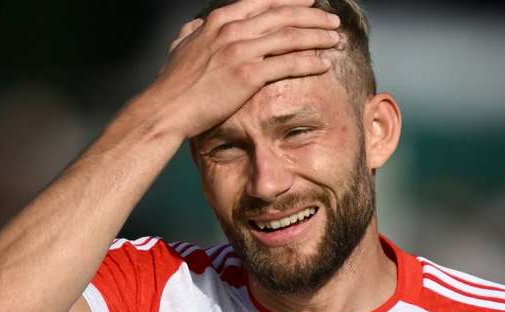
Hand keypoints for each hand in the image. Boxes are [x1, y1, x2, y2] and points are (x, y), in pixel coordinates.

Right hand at [148, 0, 340, 138]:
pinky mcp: (248, 75)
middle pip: (283, 15)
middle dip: (313, 15)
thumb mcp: (181, 46)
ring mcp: (241, 51)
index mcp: (220, 20)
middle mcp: (233, 30)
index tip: (309, 0)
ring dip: (318, 35)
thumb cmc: (174, 83)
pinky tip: (324, 63)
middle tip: (332, 20)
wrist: (168, 107)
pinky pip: (287, 64)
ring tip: (335, 38)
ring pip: (290, 36)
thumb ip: (193, 33)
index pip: (264, 2)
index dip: (290, 0)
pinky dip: (309, 62)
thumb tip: (196, 26)